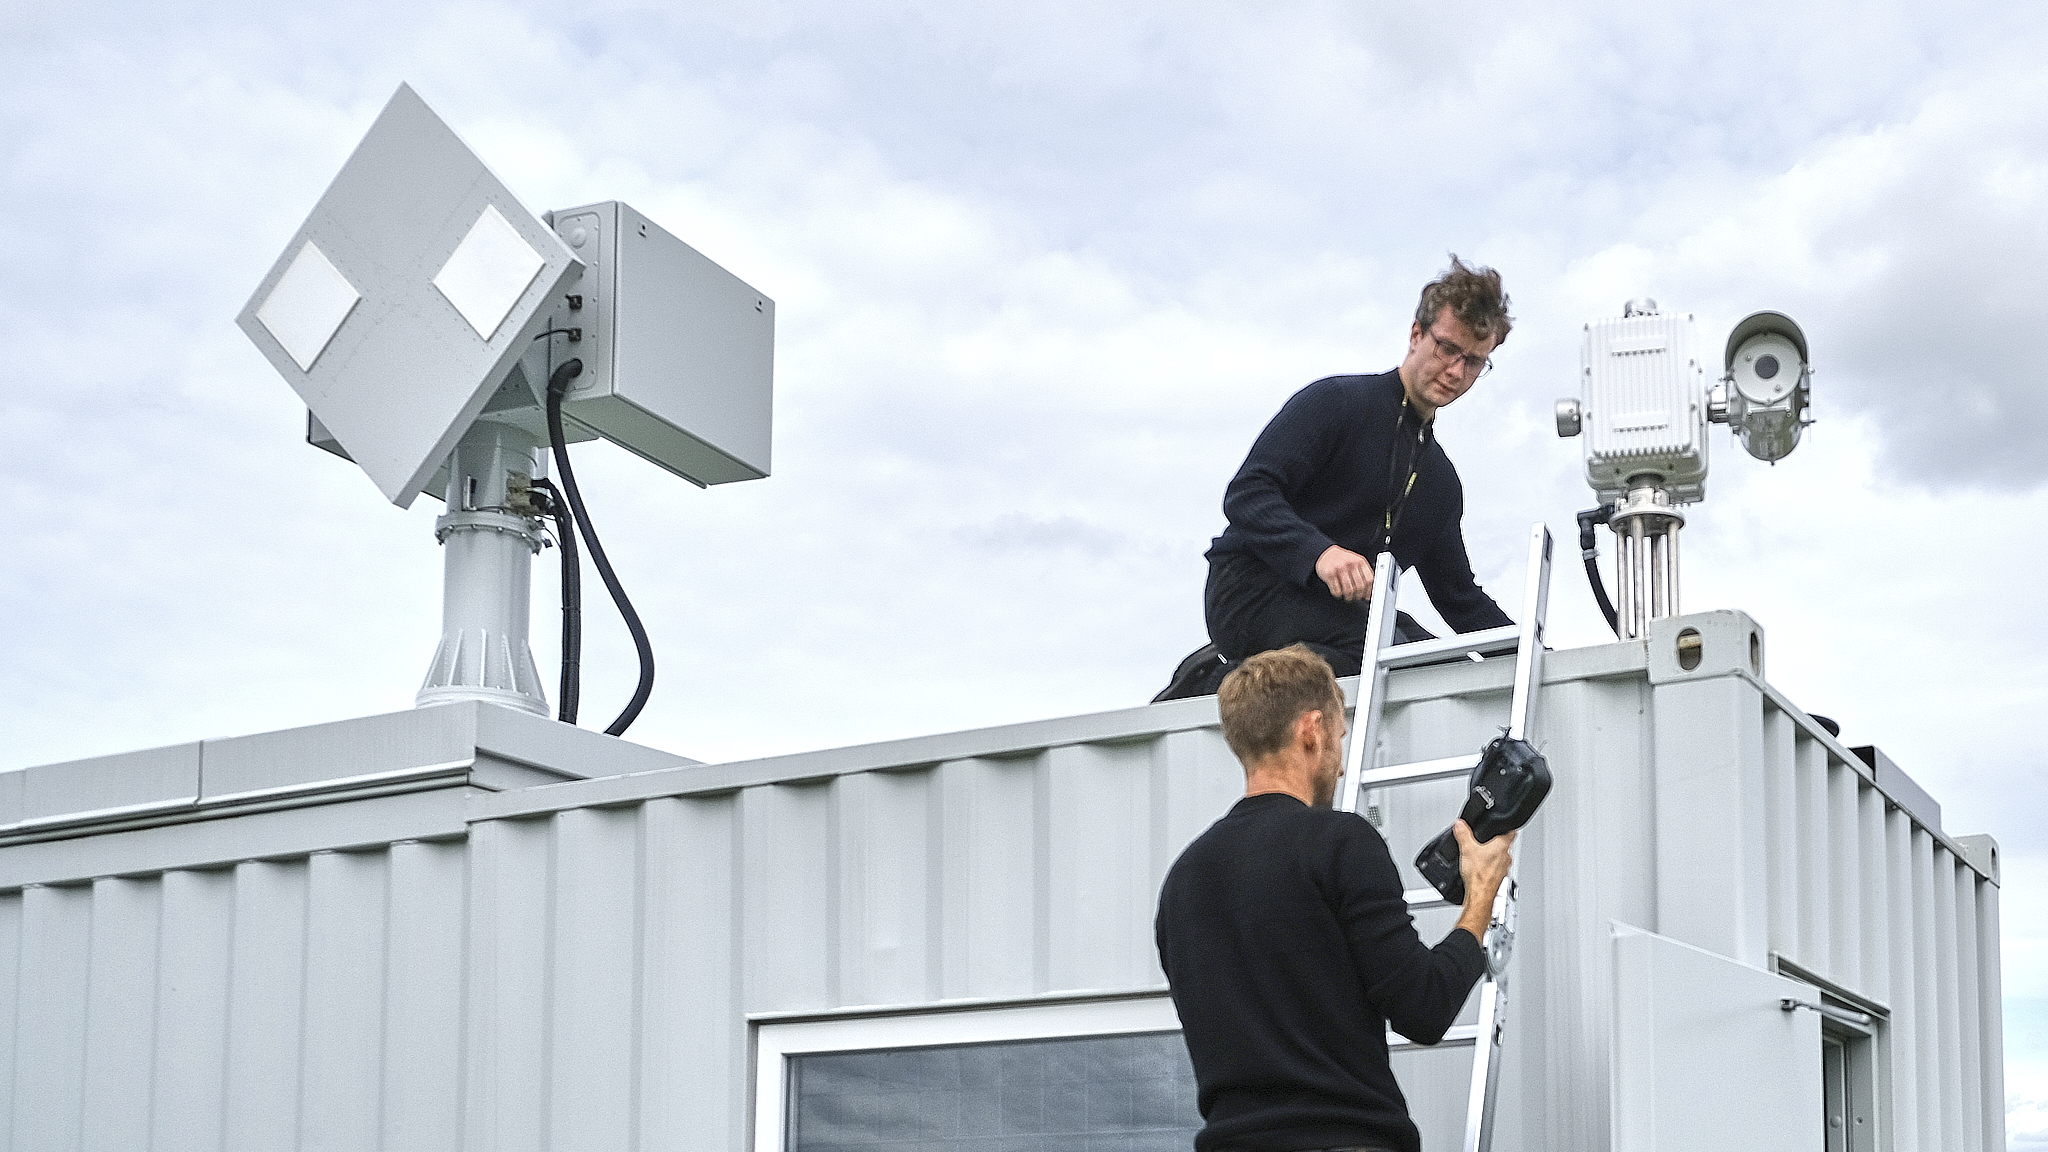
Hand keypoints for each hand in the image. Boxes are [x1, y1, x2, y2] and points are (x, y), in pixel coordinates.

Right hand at [1316, 545, 1373, 601]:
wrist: (1326, 553)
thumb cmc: (1342, 560)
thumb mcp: (1356, 563)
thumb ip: (1364, 576)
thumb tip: (1369, 593)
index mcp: (1360, 561)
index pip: (1369, 579)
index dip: (1368, 590)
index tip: (1366, 595)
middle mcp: (1350, 564)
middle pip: (1359, 586)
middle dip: (1358, 595)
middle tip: (1356, 597)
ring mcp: (1339, 568)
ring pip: (1349, 590)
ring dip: (1349, 597)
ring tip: (1348, 596)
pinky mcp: (1329, 574)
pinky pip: (1337, 590)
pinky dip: (1338, 594)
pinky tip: (1338, 592)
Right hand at [1451, 819, 1514, 939]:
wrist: (1479, 896)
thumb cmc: (1479, 876)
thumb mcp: (1466, 849)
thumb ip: (1463, 834)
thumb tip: (1460, 824)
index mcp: (1502, 846)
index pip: (1511, 831)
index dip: (1507, 826)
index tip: (1504, 824)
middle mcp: (1506, 857)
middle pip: (1504, 845)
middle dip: (1494, 842)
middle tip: (1484, 840)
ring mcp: (1504, 869)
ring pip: (1500, 857)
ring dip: (1491, 855)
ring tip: (1479, 855)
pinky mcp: (1499, 878)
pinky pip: (1495, 868)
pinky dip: (1488, 867)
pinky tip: (1478, 868)